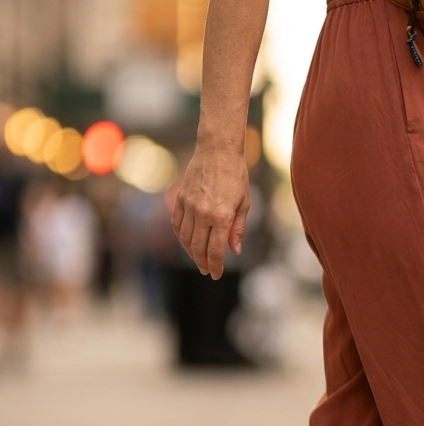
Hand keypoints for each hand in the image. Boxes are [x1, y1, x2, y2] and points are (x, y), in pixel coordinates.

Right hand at [172, 144, 249, 278]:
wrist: (218, 150)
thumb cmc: (236, 175)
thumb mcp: (245, 202)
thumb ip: (238, 228)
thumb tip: (235, 250)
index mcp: (222, 216)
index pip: (215, 250)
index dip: (215, 266)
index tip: (215, 274)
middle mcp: (203, 213)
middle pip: (198, 248)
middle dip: (202, 262)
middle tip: (206, 270)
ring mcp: (189, 206)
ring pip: (185, 238)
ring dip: (191, 252)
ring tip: (198, 259)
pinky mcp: (180, 199)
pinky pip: (177, 224)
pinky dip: (181, 236)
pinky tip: (187, 241)